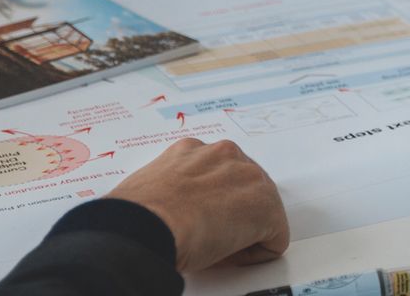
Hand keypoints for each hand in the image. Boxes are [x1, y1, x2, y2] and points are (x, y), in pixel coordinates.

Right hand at [106, 138, 287, 270]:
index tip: (193, 220)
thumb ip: (168, 188)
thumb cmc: (134, 214)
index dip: (207, 204)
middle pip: (243, 190)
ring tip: (214, 248)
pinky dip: (257, 252)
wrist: (144, 226)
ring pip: (261, 210)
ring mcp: (249, 178)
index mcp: (193, 151)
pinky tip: (228, 257)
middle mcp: (225, 155)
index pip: (217, 174)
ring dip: (243, 231)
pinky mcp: (266, 208)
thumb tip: (166, 207)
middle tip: (206, 238)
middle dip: (230, 215)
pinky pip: (275, 236)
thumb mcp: (146, 187)